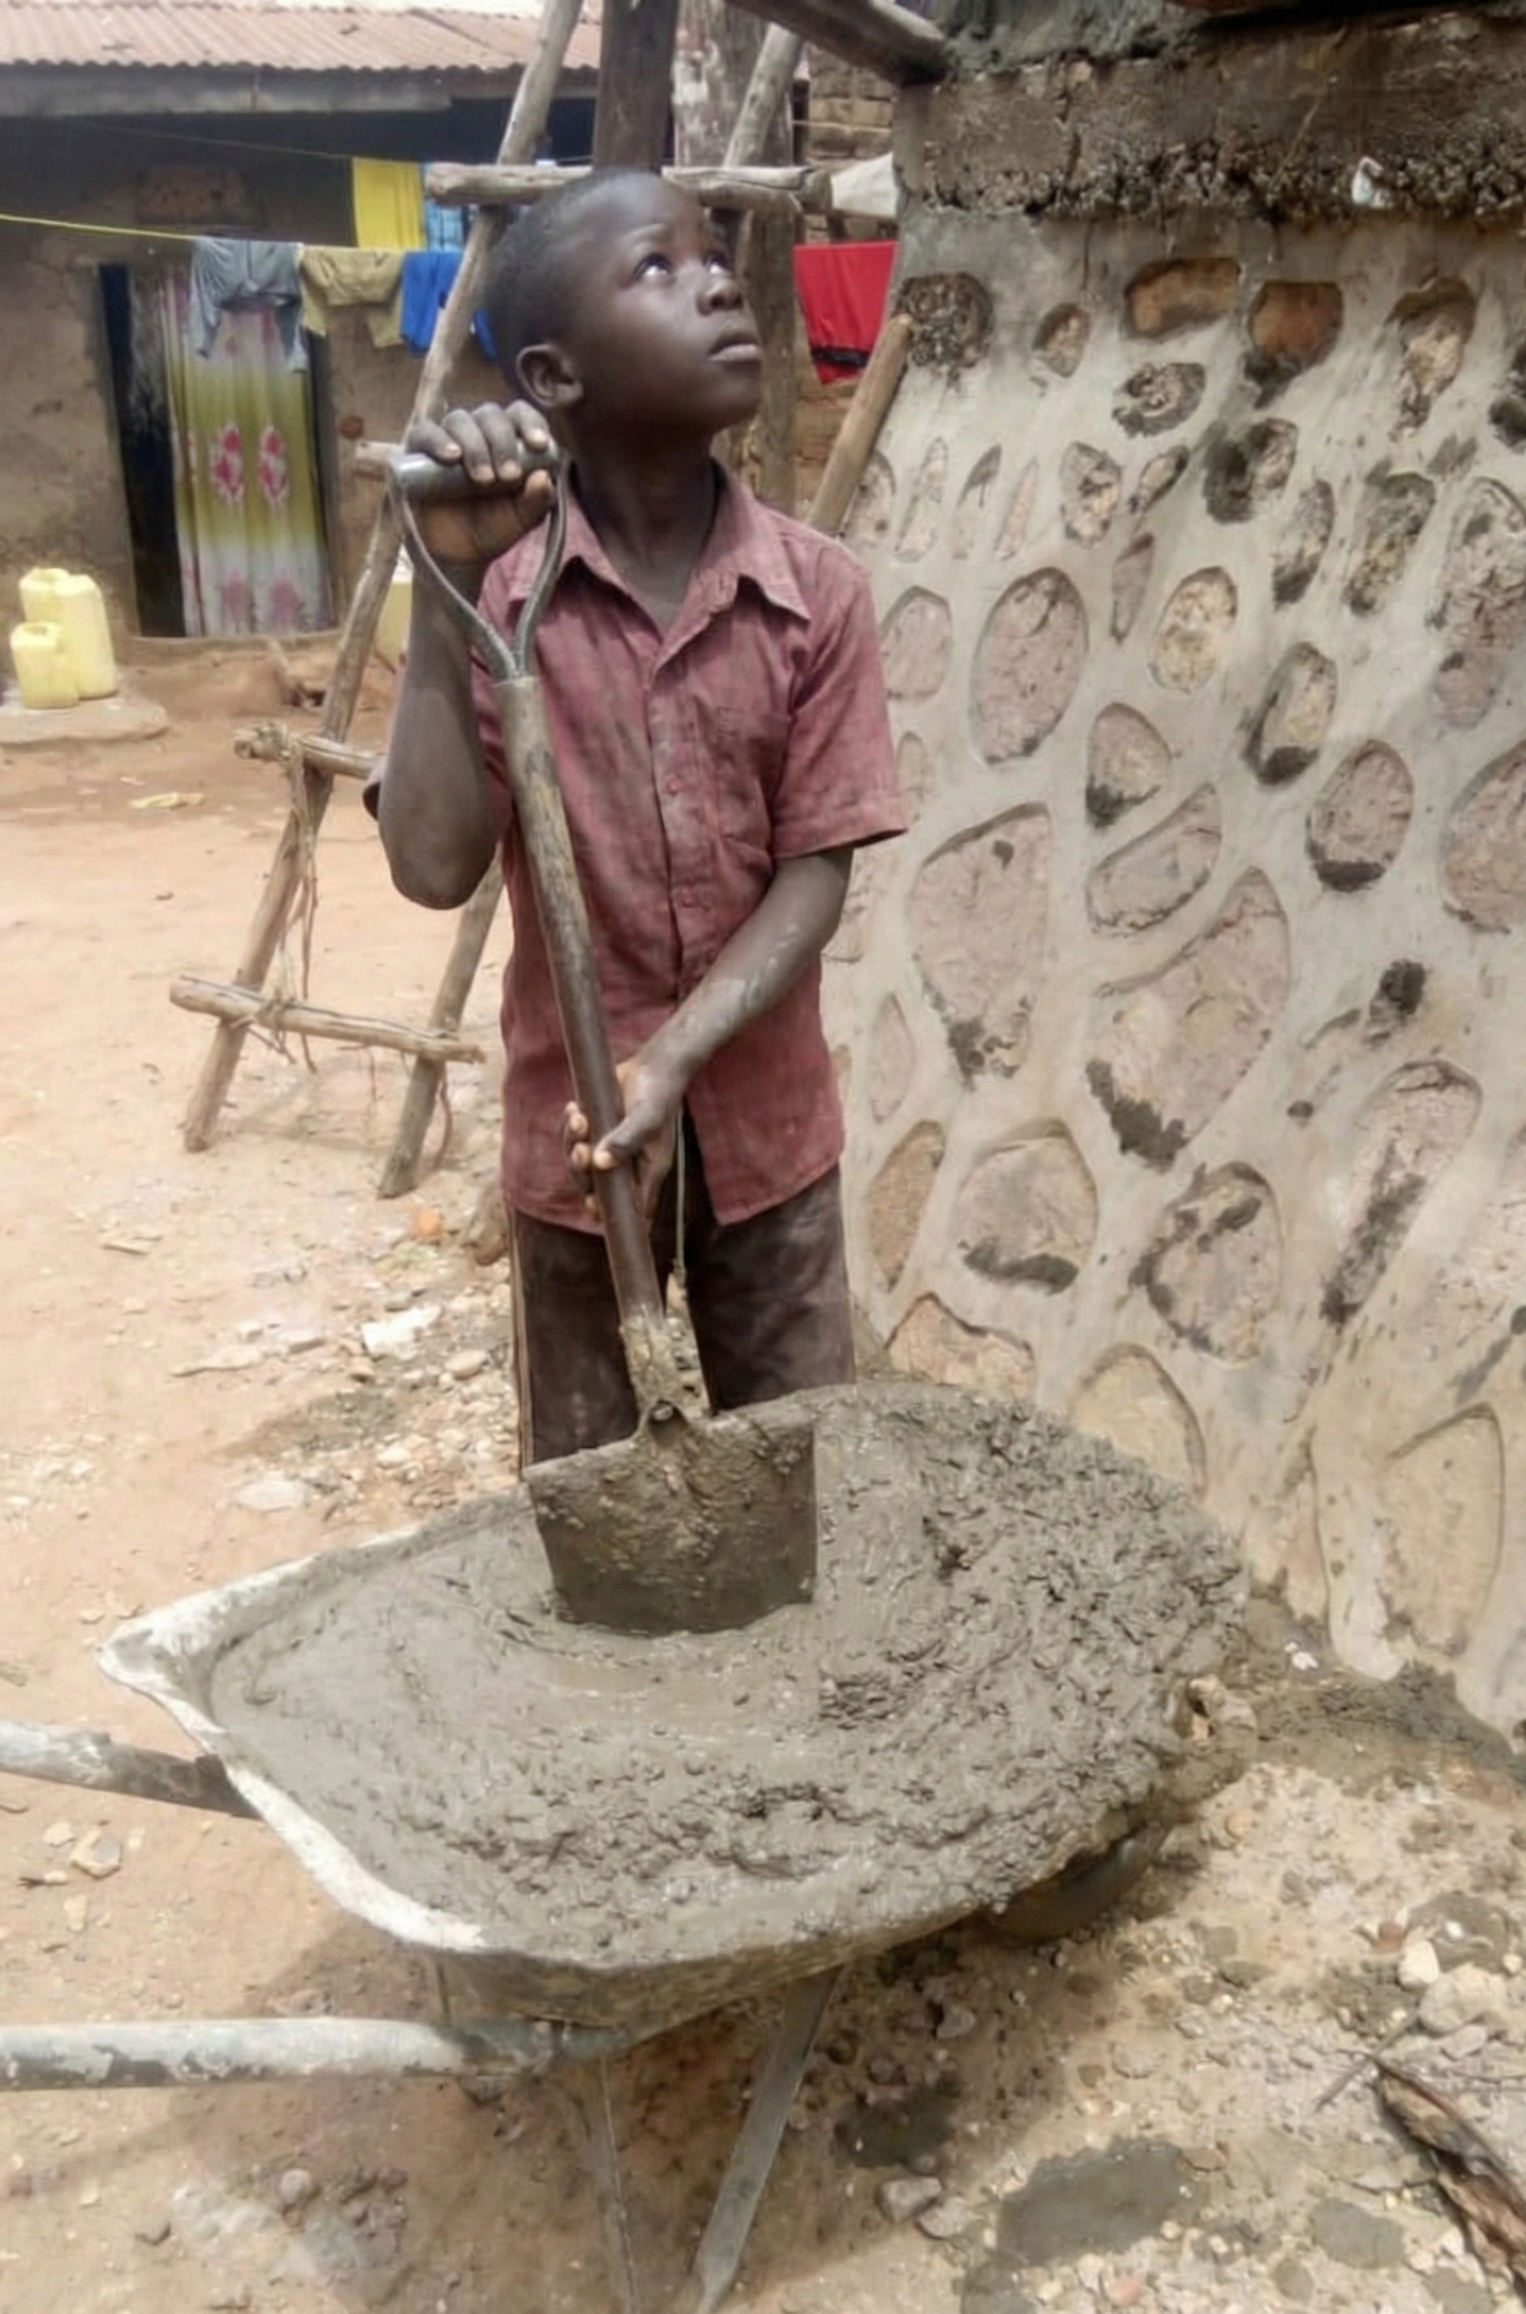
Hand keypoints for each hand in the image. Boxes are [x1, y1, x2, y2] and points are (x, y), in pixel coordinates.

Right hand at [405, 403, 555, 568]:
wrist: (457, 555)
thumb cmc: (493, 528)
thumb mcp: (522, 519)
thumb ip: (538, 500)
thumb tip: (544, 477)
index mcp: (509, 440)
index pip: (520, 415)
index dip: (531, 423)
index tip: (538, 445)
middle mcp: (479, 433)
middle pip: (491, 415)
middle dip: (502, 442)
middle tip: (508, 476)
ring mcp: (448, 438)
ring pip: (460, 420)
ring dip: (475, 446)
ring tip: (483, 479)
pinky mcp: (419, 450)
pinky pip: (425, 432)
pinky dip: (438, 440)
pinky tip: (451, 457)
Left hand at [564, 1051, 685, 1223]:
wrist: (654, 1064)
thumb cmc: (658, 1094)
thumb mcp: (646, 1118)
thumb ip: (626, 1141)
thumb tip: (600, 1163)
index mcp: (646, 1171)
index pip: (630, 1206)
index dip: (610, 1212)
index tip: (593, 1206)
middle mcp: (626, 1164)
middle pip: (595, 1186)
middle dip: (582, 1172)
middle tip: (582, 1149)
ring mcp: (609, 1148)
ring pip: (580, 1162)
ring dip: (573, 1144)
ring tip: (578, 1118)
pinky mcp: (597, 1130)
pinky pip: (575, 1138)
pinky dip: (570, 1127)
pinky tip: (574, 1109)